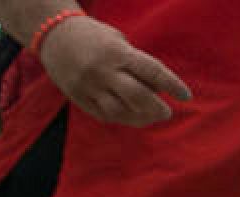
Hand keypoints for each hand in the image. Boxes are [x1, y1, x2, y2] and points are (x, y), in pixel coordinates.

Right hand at [37, 15, 190, 126]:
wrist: (53, 34)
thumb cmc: (96, 38)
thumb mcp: (120, 43)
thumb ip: (138, 66)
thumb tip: (159, 92)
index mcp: (117, 53)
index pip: (152, 72)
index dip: (172, 85)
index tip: (186, 96)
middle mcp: (103, 70)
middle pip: (138, 97)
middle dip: (158, 108)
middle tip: (166, 112)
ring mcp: (89, 86)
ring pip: (120, 112)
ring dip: (141, 118)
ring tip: (150, 116)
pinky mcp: (78, 97)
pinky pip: (105, 115)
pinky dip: (122, 118)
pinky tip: (131, 115)